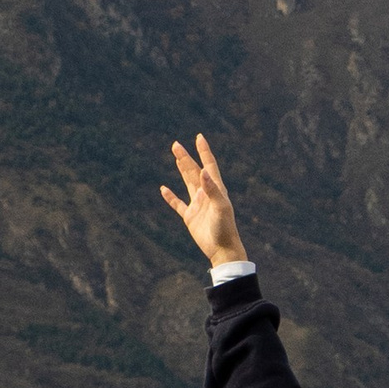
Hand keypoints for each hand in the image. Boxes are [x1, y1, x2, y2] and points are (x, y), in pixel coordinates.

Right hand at [160, 134, 247, 267]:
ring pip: (187, 183)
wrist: (222, 250)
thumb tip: (202, 171)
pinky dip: (170, 197)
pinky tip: (164, 189)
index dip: (204, 152)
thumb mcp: (220, 207)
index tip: (199, 137)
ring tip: (176, 157)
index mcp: (216, 190)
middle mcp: (207, 194)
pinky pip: (178, 204)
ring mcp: (198, 205)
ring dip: (182, 170)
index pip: (209, 166)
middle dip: (186, 158)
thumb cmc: (224, 228)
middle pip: (194, 171)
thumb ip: (212, 189)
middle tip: (175, 145)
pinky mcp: (190, 217)